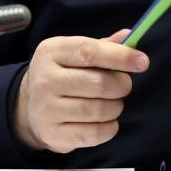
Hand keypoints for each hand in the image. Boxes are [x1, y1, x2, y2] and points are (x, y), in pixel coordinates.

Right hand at [13, 29, 148, 152]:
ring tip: (114, 103)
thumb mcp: (74, 53)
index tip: (142, 62)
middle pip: (98, 83)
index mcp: (52, 51)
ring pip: (97, 110)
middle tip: (124, 86)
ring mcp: (46, 109)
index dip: (120, 57)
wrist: (28, 107)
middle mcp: (45, 79)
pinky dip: (109, 128)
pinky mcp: (53, 134)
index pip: (90, 52)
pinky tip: (108, 121)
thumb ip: (103, 45)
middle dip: (121, 85)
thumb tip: (130, 36)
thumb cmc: (61, 74)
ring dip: (115, 107)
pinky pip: (92, 133)